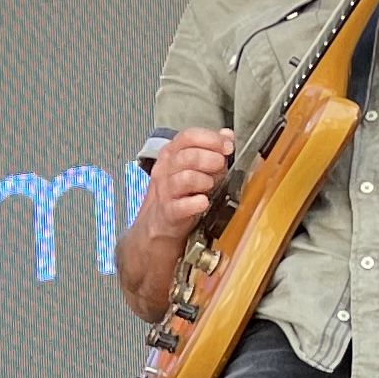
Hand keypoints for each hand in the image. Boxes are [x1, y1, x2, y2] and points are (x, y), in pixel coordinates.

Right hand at [119, 127, 233, 311]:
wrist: (151, 241)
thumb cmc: (173, 206)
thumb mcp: (191, 175)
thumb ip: (208, 155)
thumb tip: (227, 136)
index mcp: (169, 160)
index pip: (186, 137)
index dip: (209, 138)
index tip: (226, 146)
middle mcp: (164, 175)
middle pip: (186, 155)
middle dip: (209, 159)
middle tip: (220, 168)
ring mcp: (163, 197)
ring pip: (183, 178)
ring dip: (203, 180)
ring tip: (209, 187)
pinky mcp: (166, 219)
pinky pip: (179, 207)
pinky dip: (194, 203)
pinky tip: (203, 203)